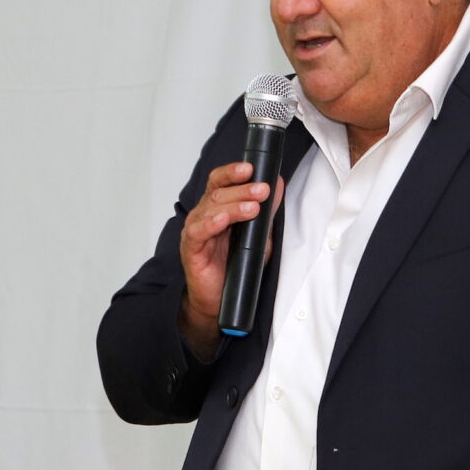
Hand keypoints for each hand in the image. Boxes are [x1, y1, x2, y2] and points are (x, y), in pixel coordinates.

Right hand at [177, 161, 270, 360]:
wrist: (217, 301)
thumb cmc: (235, 267)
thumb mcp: (257, 236)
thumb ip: (266, 212)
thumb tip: (277, 185)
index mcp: (217, 207)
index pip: (221, 181)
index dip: (233, 172)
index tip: (252, 168)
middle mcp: (204, 215)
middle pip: (218, 192)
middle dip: (242, 188)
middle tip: (263, 189)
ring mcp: (195, 230)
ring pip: (211, 208)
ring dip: (234, 204)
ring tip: (253, 207)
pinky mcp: (191, 248)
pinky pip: (198, 231)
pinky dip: (213, 223)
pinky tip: (225, 220)